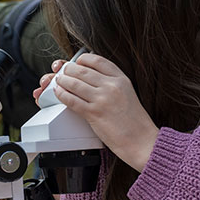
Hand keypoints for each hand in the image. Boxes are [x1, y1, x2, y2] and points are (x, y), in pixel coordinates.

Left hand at [34, 55, 158, 172]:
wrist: (141, 140)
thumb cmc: (135, 122)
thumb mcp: (128, 94)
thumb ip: (112, 84)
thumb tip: (92, 78)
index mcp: (121, 79)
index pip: (98, 61)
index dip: (83, 59)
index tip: (77, 61)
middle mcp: (111, 86)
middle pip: (83, 70)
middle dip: (69, 69)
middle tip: (63, 71)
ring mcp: (102, 99)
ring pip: (74, 83)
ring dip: (62, 81)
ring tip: (58, 81)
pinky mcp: (94, 113)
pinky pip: (72, 100)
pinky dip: (62, 95)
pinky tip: (58, 93)